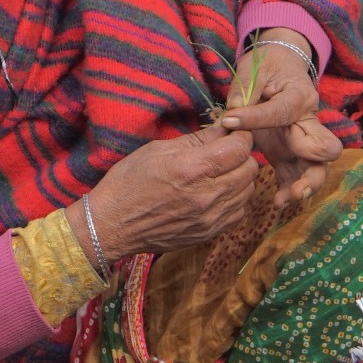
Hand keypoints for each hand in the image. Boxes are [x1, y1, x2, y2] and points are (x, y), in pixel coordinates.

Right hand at [83, 126, 260, 259]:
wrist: (111, 225)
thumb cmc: (129, 182)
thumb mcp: (158, 149)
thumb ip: (197, 140)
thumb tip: (224, 128)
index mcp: (192, 169)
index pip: (240, 148)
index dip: (241, 135)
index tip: (232, 133)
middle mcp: (207, 196)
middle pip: (250, 168)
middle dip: (242, 155)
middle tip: (225, 152)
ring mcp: (210, 218)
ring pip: (249, 191)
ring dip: (240, 178)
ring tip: (219, 173)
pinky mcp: (209, 233)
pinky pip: (239, 212)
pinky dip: (234, 200)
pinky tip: (216, 194)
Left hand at [220, 29, 340, 203]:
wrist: (282, 66)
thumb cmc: (269, 66)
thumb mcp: (255, 71)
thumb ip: (244, 92)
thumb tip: (230, 117)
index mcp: (299, 96)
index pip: (281, 111)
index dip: (255, 117)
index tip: (228, 121)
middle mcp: (308, 121)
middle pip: (323, 148)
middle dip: (313, 166)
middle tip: (296, 183)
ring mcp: (301, 140)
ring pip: (316, 167)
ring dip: (305, 184)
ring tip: (287, 198)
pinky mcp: (291, 153)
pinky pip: (296, 175)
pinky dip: (290, 190)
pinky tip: (277, 202)